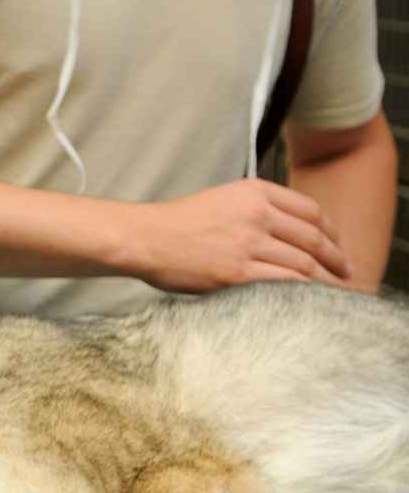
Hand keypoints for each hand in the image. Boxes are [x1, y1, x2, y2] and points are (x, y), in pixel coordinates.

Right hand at [128, 179, 352, 291]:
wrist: (145, 238)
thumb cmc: (176, 223)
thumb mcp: (221, 199)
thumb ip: (254, 208)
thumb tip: (284, 232)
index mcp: (255, 192)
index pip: (310, 210)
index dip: (332, 231)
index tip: (338, 246)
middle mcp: (257, 214)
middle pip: (314, 238)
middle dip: (337, 258)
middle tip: (348, 272)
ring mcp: (248, 244)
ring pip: (304, 263)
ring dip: (326, 280)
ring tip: (337, 291)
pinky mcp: (237, 273)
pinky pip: (284, 283)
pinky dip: (305, 292)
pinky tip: (312, 300)